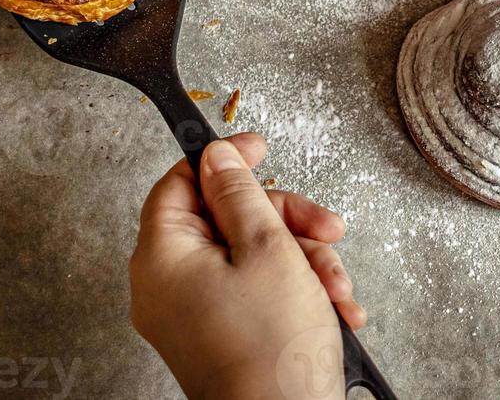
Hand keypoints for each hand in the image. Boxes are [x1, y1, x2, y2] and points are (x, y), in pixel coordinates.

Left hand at [129, 133, 364, 399]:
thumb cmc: (272, 350)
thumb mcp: (266, 248)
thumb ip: (240, 193)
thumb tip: (217, 157)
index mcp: (162, 257)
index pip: (182, 182)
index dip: (223, 160)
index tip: (259, 148)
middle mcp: (169, 285)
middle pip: (226, 218)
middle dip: (285, 221)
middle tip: (324, 226)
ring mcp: (194, 313)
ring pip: (250, 253)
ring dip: (303, 258)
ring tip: (337, 285)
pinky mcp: (221, 334)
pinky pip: (255, 289)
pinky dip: (296, 289)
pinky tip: (335, 306)